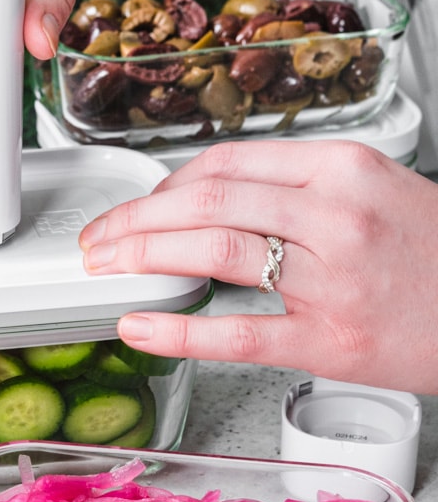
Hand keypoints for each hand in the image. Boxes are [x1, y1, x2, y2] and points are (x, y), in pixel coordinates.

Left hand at [78, 139, 437, 394]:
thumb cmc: (437, 256)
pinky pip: (239, 332)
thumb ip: (302, 187)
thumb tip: (214, 195)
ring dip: (142, 253)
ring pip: (214, 249)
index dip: (167, 182)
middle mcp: (335, 214)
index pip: (229, 161)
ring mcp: (332, 278)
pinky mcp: (332, 340)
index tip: (139, 202)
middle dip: (136, 216)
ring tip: (105, 264)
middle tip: (99, 234)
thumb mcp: (378, 189)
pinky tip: (139, 327)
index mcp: (344, 167)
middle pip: (207, 199)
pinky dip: (178, 330)